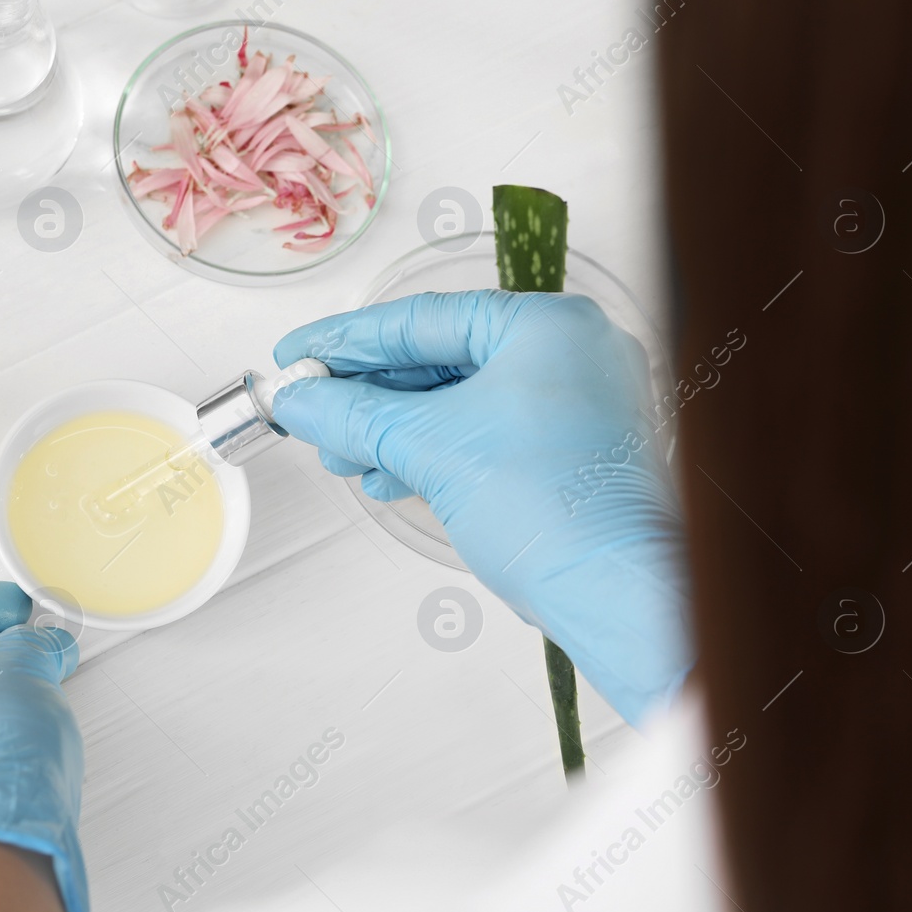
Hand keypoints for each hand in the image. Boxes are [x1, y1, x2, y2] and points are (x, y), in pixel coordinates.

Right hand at [271, 290, 690, 724]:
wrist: (613, 593)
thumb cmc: (549, 509)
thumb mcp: (428, 447)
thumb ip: (353, 414)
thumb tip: (298, 401)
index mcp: (548, 324)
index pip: (423, 319)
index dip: (347, 340)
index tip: (298, 355)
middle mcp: (570, 351)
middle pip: (441, 359)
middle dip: (368, 395)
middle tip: (311, 411)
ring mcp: (577, 402)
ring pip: (460, 401)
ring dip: (394, 430)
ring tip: (342, 457)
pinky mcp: (571, 450)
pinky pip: (486, 432)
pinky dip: (433, 451)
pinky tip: (387, 474)